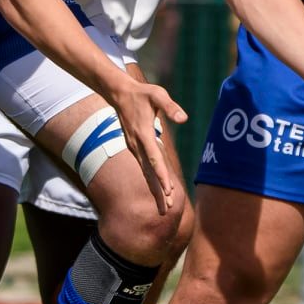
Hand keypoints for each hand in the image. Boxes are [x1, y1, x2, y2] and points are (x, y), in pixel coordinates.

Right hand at [110, 75, 186, 214]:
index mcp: (143, 134)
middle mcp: (137, 145)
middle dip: (158, 191)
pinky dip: (151, 180)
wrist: (119, 94)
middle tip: (166, 210)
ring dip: (155, 190)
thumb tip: (184, 119)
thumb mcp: (158, 94)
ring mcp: (134, 148)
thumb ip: (170, 107)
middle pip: (149, 172)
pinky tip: (157, 191)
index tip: (168, 190)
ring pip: (145, 173)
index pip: (154, 158)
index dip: (161, 175)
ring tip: (164, 208)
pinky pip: (144, 168)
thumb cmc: (142, 93)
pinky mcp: (135, 148)